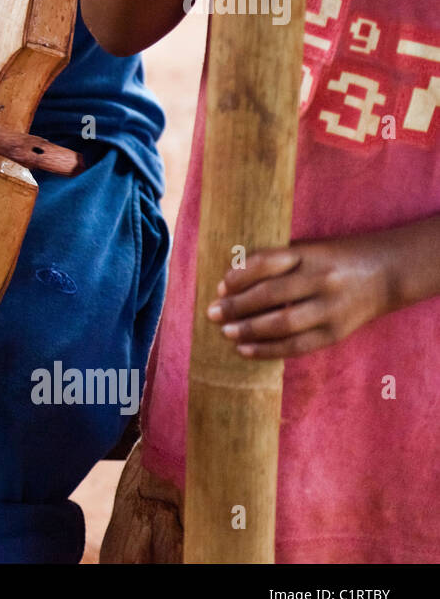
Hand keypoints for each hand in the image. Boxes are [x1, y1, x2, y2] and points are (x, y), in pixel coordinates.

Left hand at [206, 237, 395, 359]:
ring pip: (283, 323)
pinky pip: (298, 345)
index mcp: (311, 254)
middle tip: (212, 312)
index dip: (240, 275)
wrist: (387, 273)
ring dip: (249, 330)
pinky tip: (246, 350)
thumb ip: (275, 261)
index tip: (221, 286)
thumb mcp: (307, 249)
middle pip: (271, 295)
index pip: (267, 263)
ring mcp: (330, 308)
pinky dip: (268, 350)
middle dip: (237, 306)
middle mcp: (321, 280)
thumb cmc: (334, 258)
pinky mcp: (336, 333)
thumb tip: (230, 281)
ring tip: (226, 332)